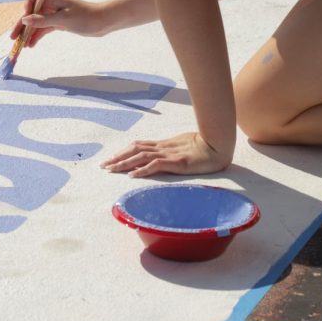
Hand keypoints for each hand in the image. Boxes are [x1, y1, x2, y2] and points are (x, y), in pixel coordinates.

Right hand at [11, 0, 106, 46]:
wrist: (103, 22)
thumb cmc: (86, 17)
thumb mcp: (63, 20)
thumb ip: (43, 20)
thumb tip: (25, 20)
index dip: (27, 5)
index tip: (26, 18)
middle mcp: (52, 4)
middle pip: (31, 12)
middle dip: (22, 24)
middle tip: (13, 38)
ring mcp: (54, 14)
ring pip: (37, 22)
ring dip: (29, 33)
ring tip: (22, 45)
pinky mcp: (59, 23)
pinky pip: (44, 28)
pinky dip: (37, 36)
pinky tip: (32, 45)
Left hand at [100, 131, 232, 177]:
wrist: (218, 145)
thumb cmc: (204, 146)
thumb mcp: (183, 148)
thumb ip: (172, 152)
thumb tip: (162, 159)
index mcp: (164, 144)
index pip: (138, 146)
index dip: (123, 151)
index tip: (111, 159)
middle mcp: (163, 148)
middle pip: (134, 149)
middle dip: (117, 157)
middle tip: (103, 166)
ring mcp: (169, 154)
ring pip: (140, 156)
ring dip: (124, 163)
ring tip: (111, 170)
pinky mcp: (177, 162)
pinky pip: (156, 165)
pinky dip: (142, 170)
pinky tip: (132, 175)